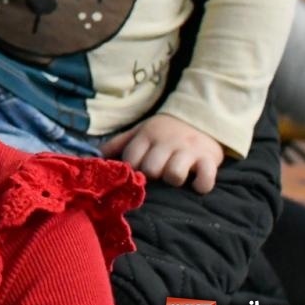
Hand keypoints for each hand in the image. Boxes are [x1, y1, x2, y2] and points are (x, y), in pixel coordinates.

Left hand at [103, 114, 224, 193]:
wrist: (201, 118)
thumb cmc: (164, 132)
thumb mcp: (140, 132)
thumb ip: (118, 144)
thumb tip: (94, 156)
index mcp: (147, 136)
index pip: (131, 159)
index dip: (132, 170)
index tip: (137, 172)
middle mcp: (166, 142)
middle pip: (151, 170)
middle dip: (153, 176)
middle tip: (158, 174)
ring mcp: (189, 150)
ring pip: (174, 175)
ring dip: (174, 180)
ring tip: (176, 177)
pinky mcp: (209, 159)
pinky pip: (205, 180)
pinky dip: (201, 185)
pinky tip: (196, 183)